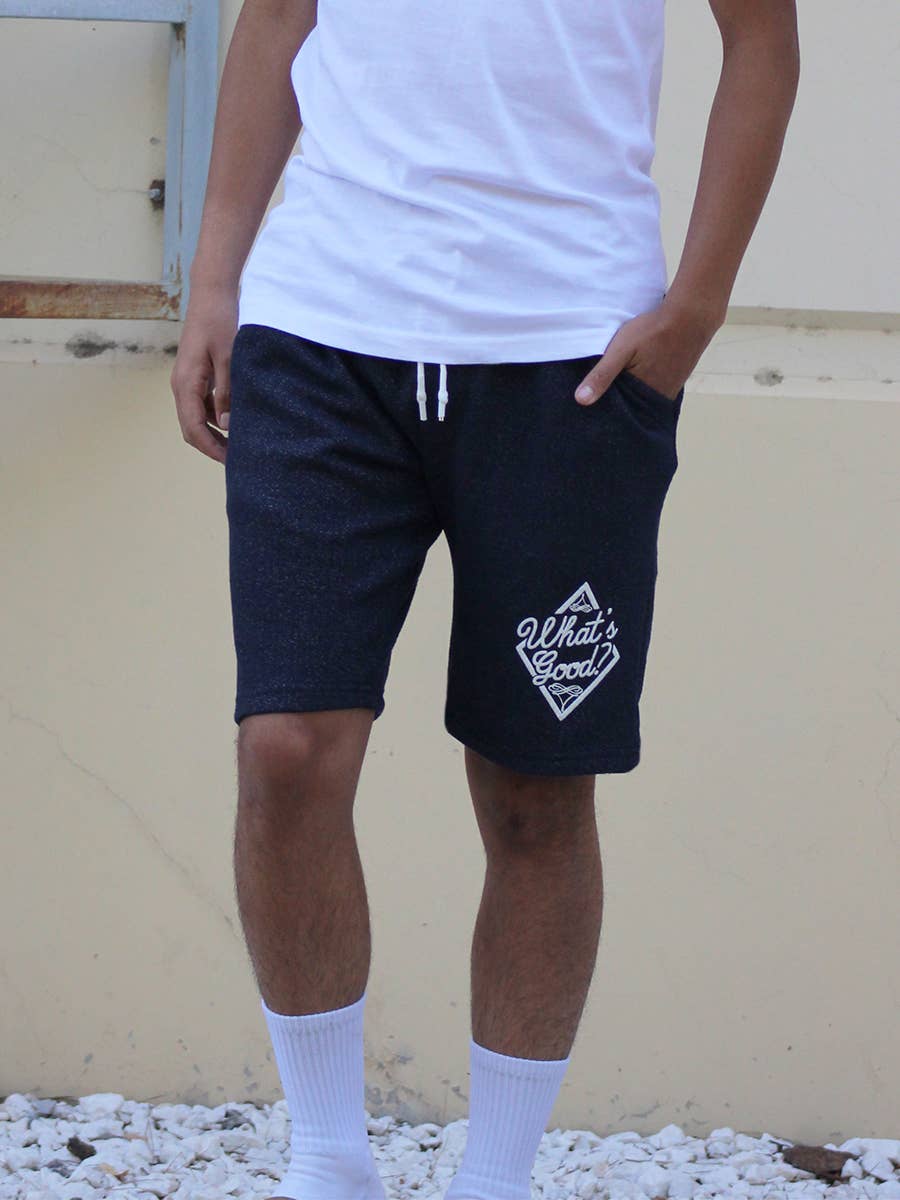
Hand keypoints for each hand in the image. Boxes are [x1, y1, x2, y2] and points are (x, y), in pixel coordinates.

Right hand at [170, 282, 237, 463]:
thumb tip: (225, 427)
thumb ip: (227, 394)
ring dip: (213, 433)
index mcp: (186, 383)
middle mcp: (181, 385)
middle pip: (191, 428)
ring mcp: (186, 381)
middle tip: (236, 460)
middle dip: (211, 446)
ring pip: (195, 418)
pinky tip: (234, 421)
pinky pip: (201, 405)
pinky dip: (214, 418)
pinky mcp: (195, 376)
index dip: (210, 448)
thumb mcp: (229, 359)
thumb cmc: (220, 322)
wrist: (211, 295)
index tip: (230, 462)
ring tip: (238, 444)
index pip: (192, 427)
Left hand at [573, 297, 720, 405]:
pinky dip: (643, 388)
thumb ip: (601, 375)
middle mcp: (656, 398)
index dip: (602, 407)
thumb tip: (580, 401)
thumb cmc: (653, 330)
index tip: (588, 407)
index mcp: (640, 394)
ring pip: (641, 399)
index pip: (616, 412)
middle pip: (629, 407)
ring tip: (617, 386)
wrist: (691, 315)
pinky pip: (653, 391)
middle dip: (616, 403)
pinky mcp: (675, 381)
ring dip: (630, 395)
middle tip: (600, 396)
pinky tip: (636, 377)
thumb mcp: (621, 350)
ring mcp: (668, 391)